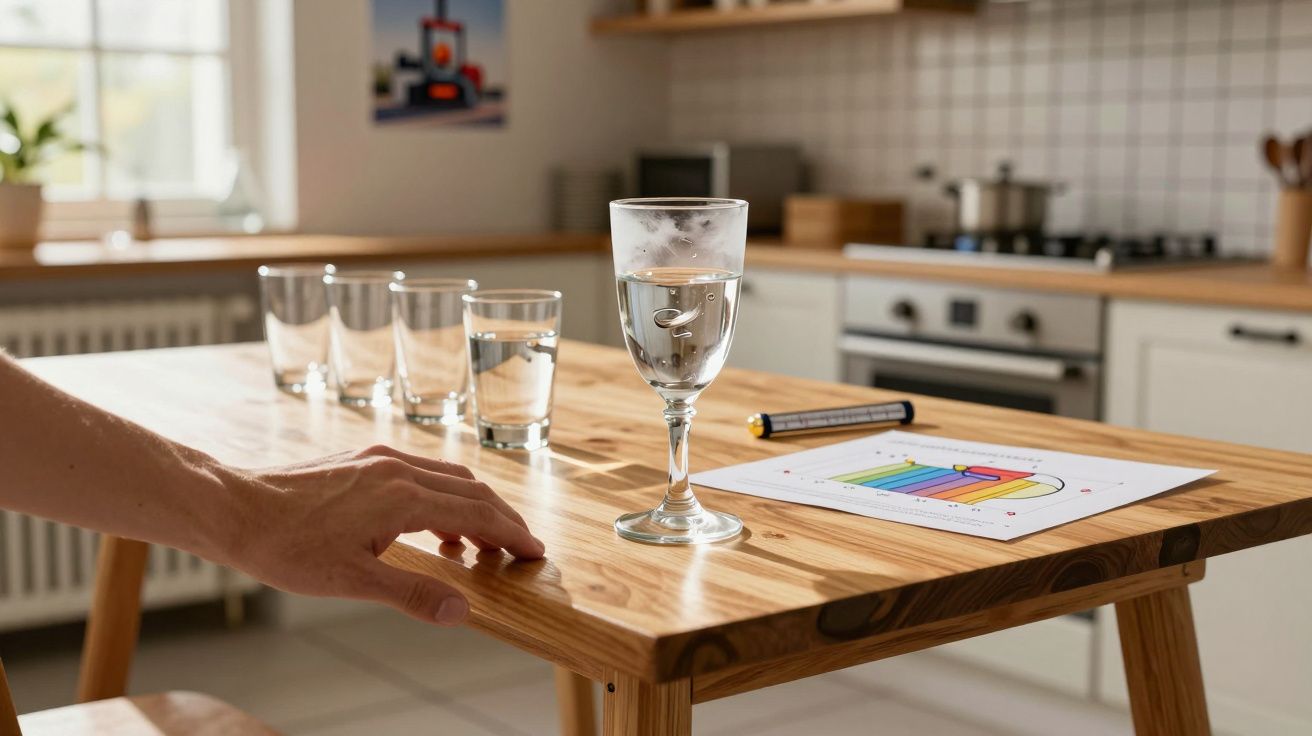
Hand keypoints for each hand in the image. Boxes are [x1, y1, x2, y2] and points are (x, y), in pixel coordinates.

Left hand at [224, 444, 544, 624]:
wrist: (232, 508)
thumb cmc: (285, 546)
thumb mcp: (351, 581)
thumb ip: (412, 593)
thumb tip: (461, 612)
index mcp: (402, 496)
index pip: (477, 513)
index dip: (511, 534)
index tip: (534, 552)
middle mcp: (397, 468)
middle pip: (471, 489)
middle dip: (501, 519)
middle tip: (520, 548)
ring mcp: (378, 459)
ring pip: (446, 477)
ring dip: (473, 507)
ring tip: (480, 544)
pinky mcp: (361, 459)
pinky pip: (419, 473)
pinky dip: (442, 497)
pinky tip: (432, 524)